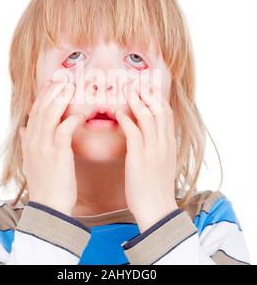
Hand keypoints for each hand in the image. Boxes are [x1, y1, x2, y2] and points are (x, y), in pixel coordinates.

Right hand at [19, 76, 84, 215]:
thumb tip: (23, 129)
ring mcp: (44, 147)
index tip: (51, 83)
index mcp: (29, 141)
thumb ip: (27, 142)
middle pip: (41, 109)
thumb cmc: (46, 183)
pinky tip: (80, 114)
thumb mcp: (31, 161)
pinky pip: (63, 131)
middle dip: (52, 91)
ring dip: (60, 99)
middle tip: (63, 79)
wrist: (49, 207)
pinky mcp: (58, 155)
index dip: (43, 95)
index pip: (34, 112)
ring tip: (70, 88)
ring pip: (49, 115)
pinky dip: (71, 120)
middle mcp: (34, 141)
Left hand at [115, 79, 177, 232]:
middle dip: (148, 93)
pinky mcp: (139, 158)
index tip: (147, 86)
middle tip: (136, 82)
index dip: (156, 97)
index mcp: (169, 143)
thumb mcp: (163, 161)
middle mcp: (163, 143)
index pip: (166, 112)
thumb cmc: (156, 185)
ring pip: (148, 117)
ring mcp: (153, 150)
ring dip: (137, 102)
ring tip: (127, 91)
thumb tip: (149, 131)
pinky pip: (134, 133)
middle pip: (159, 110)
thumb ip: (158, 144)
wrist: (157, 208)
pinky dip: (127, 121)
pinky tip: (119, 113)